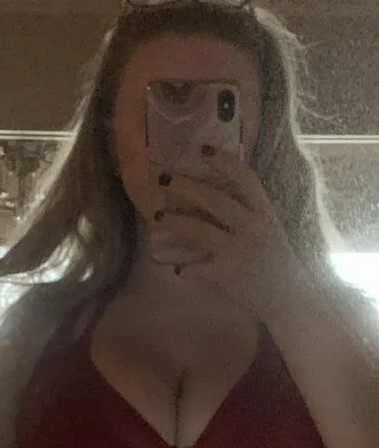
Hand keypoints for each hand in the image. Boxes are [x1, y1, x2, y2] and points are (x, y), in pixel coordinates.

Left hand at [153, 148, 309, 321]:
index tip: (203, 149)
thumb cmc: (274, 261)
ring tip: (159, 216)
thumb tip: (211, 196)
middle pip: (215, 200)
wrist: (287, 299)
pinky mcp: (227, 274)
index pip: (246, 179)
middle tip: (164, 178)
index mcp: (264, 213)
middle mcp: (253, 228)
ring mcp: (239, 251)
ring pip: (200, 230)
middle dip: (186, 187)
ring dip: (176, 222)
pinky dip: (185, 268)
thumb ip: (246, 214)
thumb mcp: (268, 230)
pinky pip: (197, 267)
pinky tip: (176, 269)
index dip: (224, 162)